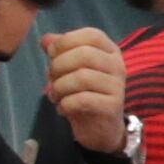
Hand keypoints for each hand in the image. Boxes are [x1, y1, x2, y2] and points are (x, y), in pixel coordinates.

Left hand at [42, 27, 132, 153]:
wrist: (100, 128)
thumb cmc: (85, 93)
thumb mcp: (70, 69)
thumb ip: (60, 51)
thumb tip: (46, 40)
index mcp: (109, 51)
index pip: (91, 35)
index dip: (66, 41)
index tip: (51, 54)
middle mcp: (117, 65)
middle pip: (85, 54)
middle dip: (59, 66)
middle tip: (51, 79)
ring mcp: (117, 86)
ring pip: (82, 77)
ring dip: (60, 87)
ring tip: (55, 96)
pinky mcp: (112, 106)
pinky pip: (83, 99)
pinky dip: (65, 104)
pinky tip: (63, 109)